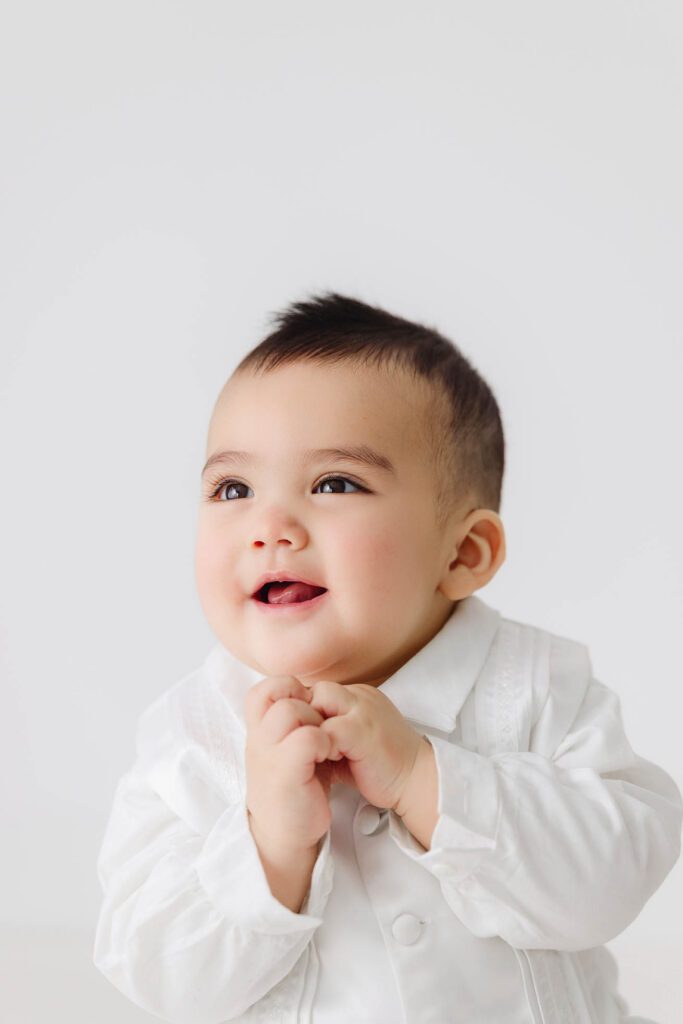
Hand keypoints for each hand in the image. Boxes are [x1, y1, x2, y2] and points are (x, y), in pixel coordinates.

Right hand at [244, 675, 333, 855]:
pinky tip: (330, 757)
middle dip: (309, 703)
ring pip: (290, 711)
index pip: (263, 689)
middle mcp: (258, 739)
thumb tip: (314, 694)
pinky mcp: (286, 773)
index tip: (309, 709)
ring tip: (328, 743)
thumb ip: (294, 722)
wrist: (286, 833)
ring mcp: (269, 755)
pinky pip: (306, 738)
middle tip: (323, 727)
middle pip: (279, 693)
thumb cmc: (296, 786)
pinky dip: (325, 742)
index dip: (289, 689)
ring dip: (317, 721)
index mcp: (259, 730)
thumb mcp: (289, 747)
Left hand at [307, 681, 427, 812]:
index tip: (303, 736)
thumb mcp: (350, 743)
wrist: (417, 780)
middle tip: (305, 743)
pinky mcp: (361, 730)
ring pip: (319, 699)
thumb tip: (297, 735)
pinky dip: (318, 743)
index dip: (307, 713)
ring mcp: (362, 710)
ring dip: (310, 726)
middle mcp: (361, 696)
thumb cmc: (381, 767)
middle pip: (316, 690)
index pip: (319, 691)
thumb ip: (327, 733)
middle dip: (305, 715)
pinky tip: (322, 760)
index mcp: (359, 697)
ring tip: (313, 751)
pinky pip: (326, 728)